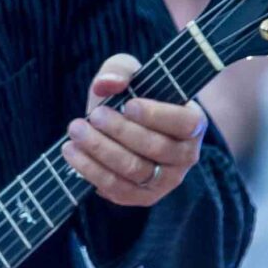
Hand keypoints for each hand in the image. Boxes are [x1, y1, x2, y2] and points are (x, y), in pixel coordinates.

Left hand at [63, 54, 205, 208]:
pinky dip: (92, 171)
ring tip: (76, 130)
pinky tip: (73, 153)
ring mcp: (166, 180)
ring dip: (100, 149)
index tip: (129, 105)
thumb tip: (109, 84)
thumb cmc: (131, 97)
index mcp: (193, 123)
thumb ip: (120, 69)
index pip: (185, 124)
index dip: (158, 116)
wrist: (121, 129)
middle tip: (94, 115)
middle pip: (155, 148)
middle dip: (120, 131)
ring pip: (134, 169)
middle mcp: (187, 156)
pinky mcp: (144, 197)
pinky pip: (118, 189)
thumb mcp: (129, 74)